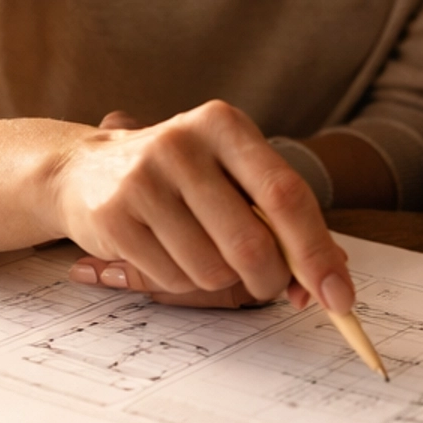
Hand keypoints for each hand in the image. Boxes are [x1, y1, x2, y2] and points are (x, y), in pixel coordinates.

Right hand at [61, 104, 353, 313]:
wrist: (84, 170)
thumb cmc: (180, 179)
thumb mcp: (233, 178)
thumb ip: (284, 222)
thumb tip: (331, 280)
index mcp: (225, 125)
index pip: (286, 194)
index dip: (316, 252)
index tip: (339, 296)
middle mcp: (183, 144)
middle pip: (251, 243)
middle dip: (270, 280)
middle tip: (268, 285)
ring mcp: (143, 179)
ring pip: (212, 270)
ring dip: (220, 281)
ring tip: (200, 250)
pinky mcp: (113, 217)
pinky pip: (173, 279)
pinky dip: (183, 282)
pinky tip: (167, 252)